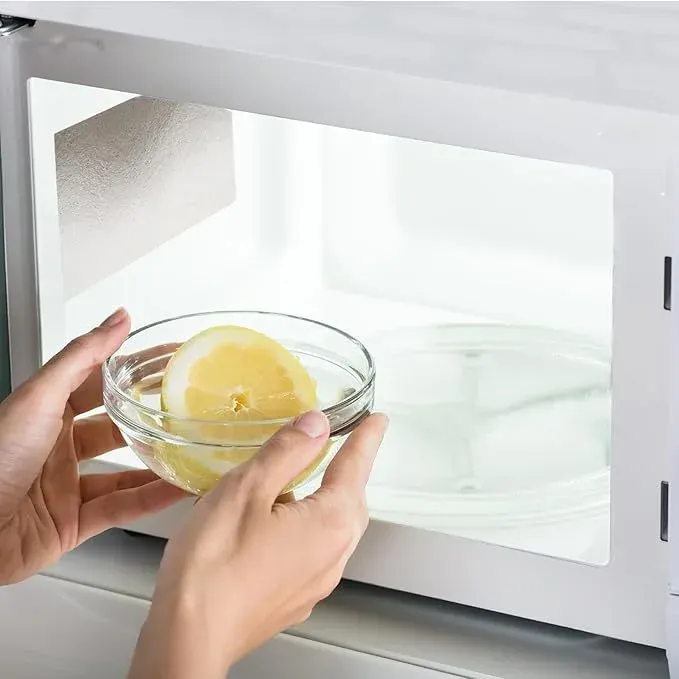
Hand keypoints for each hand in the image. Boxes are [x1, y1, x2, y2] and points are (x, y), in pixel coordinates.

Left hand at [0, 308, 186, 583]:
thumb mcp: (39, 397)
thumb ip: (82, 356)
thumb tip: (117, 319)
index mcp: (45, 412)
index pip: (100, 381)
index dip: (135, 368)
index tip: (169, 357)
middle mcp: (57, 447)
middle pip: (117, 426)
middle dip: (152, 416)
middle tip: (189, 405)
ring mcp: (66, 485)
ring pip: (126, 470)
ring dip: (158, 461)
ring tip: (190, 448)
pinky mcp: (73, 522)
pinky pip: (122, 507)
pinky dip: (152, 499)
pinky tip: (176, 488)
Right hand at [129, 410, 387, 678]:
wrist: (188, 636)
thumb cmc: (214, 565)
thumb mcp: (248, 488)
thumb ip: (288, 451)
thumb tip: (317, 423)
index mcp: (329, 523)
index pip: (356, 467)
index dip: (366, 439)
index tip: (377, 421)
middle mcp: (333, 556)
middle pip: (351, 502)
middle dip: (349, 471)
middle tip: (345, 446)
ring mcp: (314, 583)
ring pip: (332, 529)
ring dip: (324, 500)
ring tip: (301, 480)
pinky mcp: (293, 599)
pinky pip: (312, 552)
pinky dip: (304, 526)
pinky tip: (274, 523)